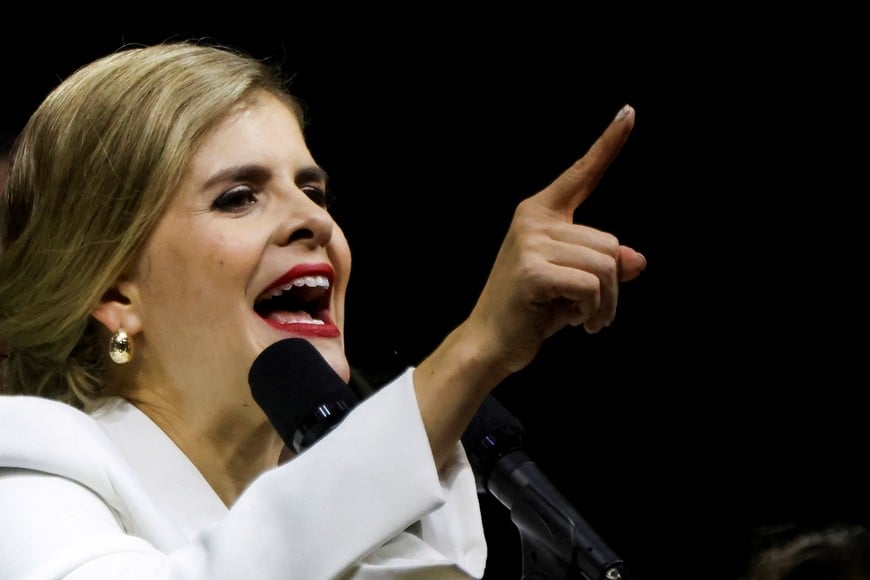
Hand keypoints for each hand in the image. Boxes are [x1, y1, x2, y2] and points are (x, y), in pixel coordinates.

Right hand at [468, 104, 646, 375]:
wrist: (490, 343)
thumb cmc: (530, 311)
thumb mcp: (574, 283)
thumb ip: (604, 265)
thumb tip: (637, 261)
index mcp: (539, 214)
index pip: (581, 174)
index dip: (608, 144)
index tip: (629, 113)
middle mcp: (533, 220)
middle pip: (609, 242)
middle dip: (612, 285)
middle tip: (594, 312)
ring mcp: (530, 242)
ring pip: (605, 265)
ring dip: (606, 302)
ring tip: (585, 319)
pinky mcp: (533, 269)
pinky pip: (592, 285)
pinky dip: (593, 310)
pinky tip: (576, 322)